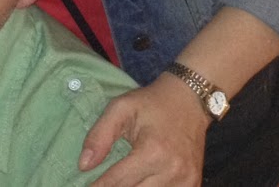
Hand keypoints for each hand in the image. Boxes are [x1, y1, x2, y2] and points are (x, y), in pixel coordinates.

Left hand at [78, 75, 208, 185]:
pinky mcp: (193, 184)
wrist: (189, 100)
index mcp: (153, 151)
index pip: (118, 181)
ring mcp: (186, 180)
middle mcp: (172, 170)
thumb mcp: (121, 107)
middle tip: (100, 184)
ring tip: (118, 182)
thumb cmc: (152, 103)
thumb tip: (84, 165)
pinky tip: (139, 183)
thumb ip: (100, 135)